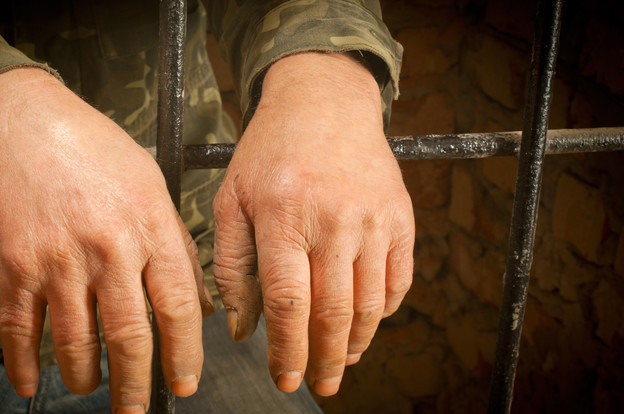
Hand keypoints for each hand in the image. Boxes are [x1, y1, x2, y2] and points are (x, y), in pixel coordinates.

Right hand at [0, 68, 213, 412]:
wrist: (24, 124)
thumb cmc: (96, 152)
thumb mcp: (153, 187)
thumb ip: (176, 245)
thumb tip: (198, 303)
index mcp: (150, 227)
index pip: (178, 306)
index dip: (184, 354)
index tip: (185, 382)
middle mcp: (108, 247)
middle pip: (129, 336)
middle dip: (136, 386)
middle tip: (138, 411)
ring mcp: (58, 259)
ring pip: (76, 342)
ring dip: (86, 377)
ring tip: (92, 387)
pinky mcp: (15, 264)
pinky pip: (19, 329)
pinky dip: (25, 364)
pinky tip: (32, 383)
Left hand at [213, 53, 413, 395]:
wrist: (324, 103)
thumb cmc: (269, 153)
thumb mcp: (231, 199)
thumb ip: (230, 264)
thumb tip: (242, 329)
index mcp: (283, 216)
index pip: (287, 303)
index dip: (286, 350)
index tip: (285, 379)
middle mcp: (332, 220)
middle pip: (333, 312)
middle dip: (324, 359)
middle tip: (318, 385)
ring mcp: (373, 219)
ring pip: (370, 303)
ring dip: (356, 343)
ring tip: (341, 363)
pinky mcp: (401, 217)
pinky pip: (399, 280)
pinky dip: (384, 312)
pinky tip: (365, 325)